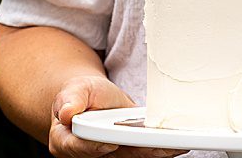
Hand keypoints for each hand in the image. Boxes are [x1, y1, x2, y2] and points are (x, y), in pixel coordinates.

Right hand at [49, 75, 183, 157]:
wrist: (91, 98)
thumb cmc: (81, 93)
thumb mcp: (74, 90)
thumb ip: (70, 100)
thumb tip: (66, 113)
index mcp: (65, 140)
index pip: (78, 147)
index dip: (93, 147)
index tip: (111, 145)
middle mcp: (86, 152)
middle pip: (111, 156)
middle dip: (138, 151)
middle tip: (159, 147)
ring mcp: (106, 153)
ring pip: (130, 156)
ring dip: (154, 152)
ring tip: (176, 147)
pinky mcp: (124, 150)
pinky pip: (140, 152)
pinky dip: (158, 149)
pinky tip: (175, 145)